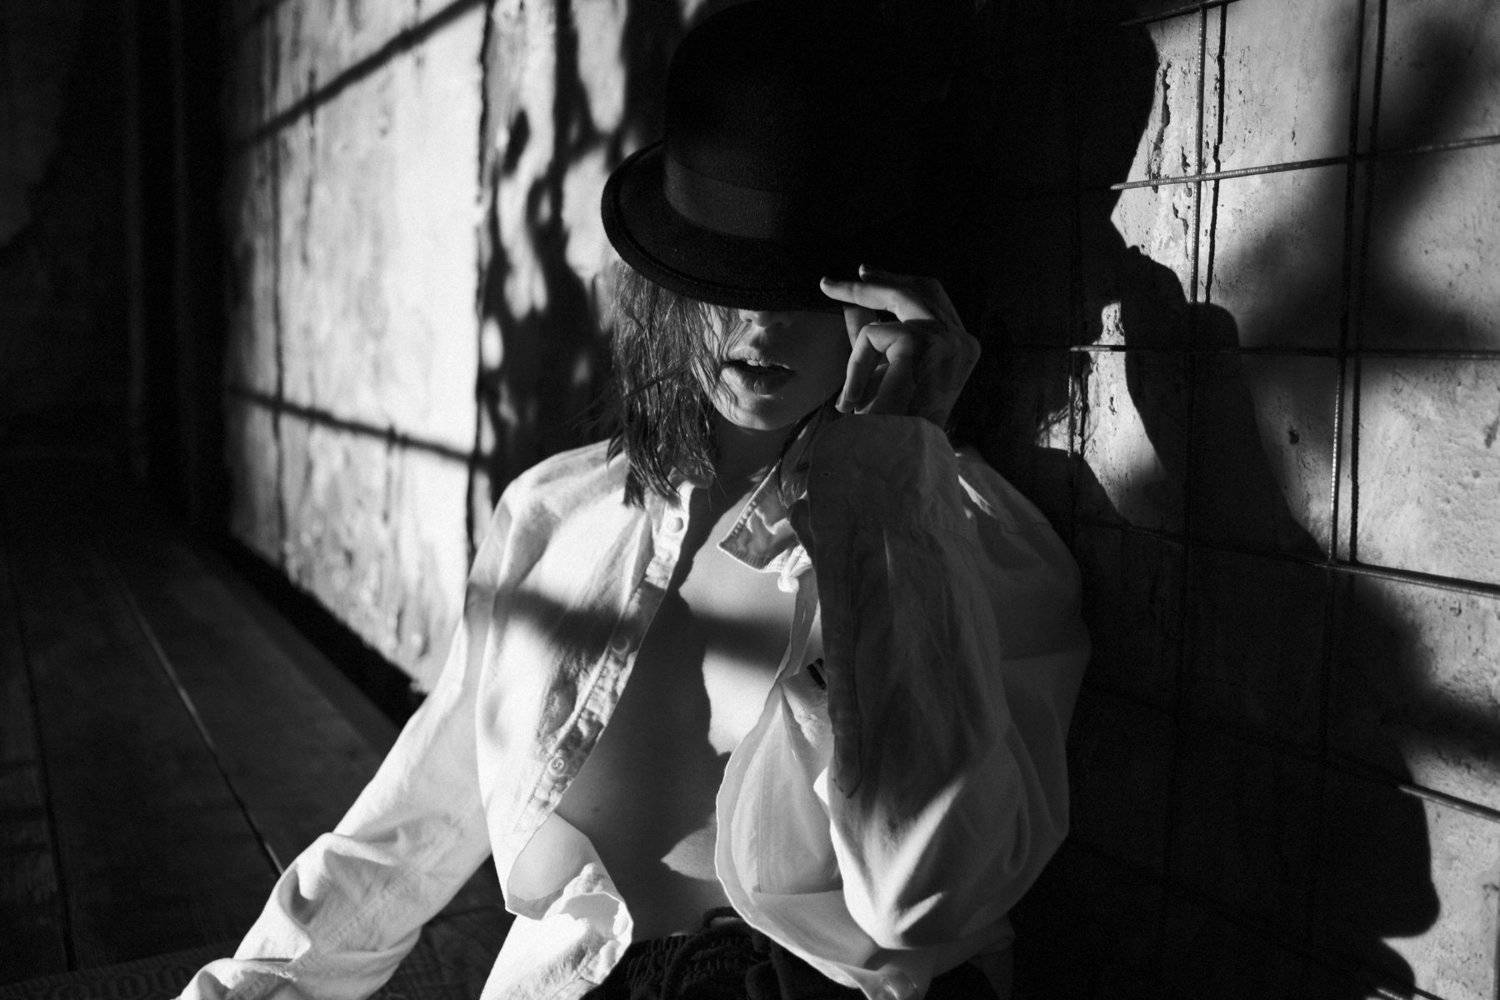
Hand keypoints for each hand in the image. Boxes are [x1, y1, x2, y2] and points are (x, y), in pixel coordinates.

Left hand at [819, 265, 979, 428]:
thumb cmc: (900, 431)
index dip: (902, 283)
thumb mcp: (890, 380)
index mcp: (963, 349)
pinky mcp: (921, 344)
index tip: (867, 277)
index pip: (935, 300)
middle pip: (923, 287)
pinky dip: (856, 364)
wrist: (907, 465)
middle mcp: (962, 340)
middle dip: (881, 276)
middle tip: (841, 274)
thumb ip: (877, 342)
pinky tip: (851, 399)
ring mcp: (946, 339)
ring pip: (896, 298)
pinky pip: (874, 336)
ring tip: (828, 288)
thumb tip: (852, 307)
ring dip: (859, 292)